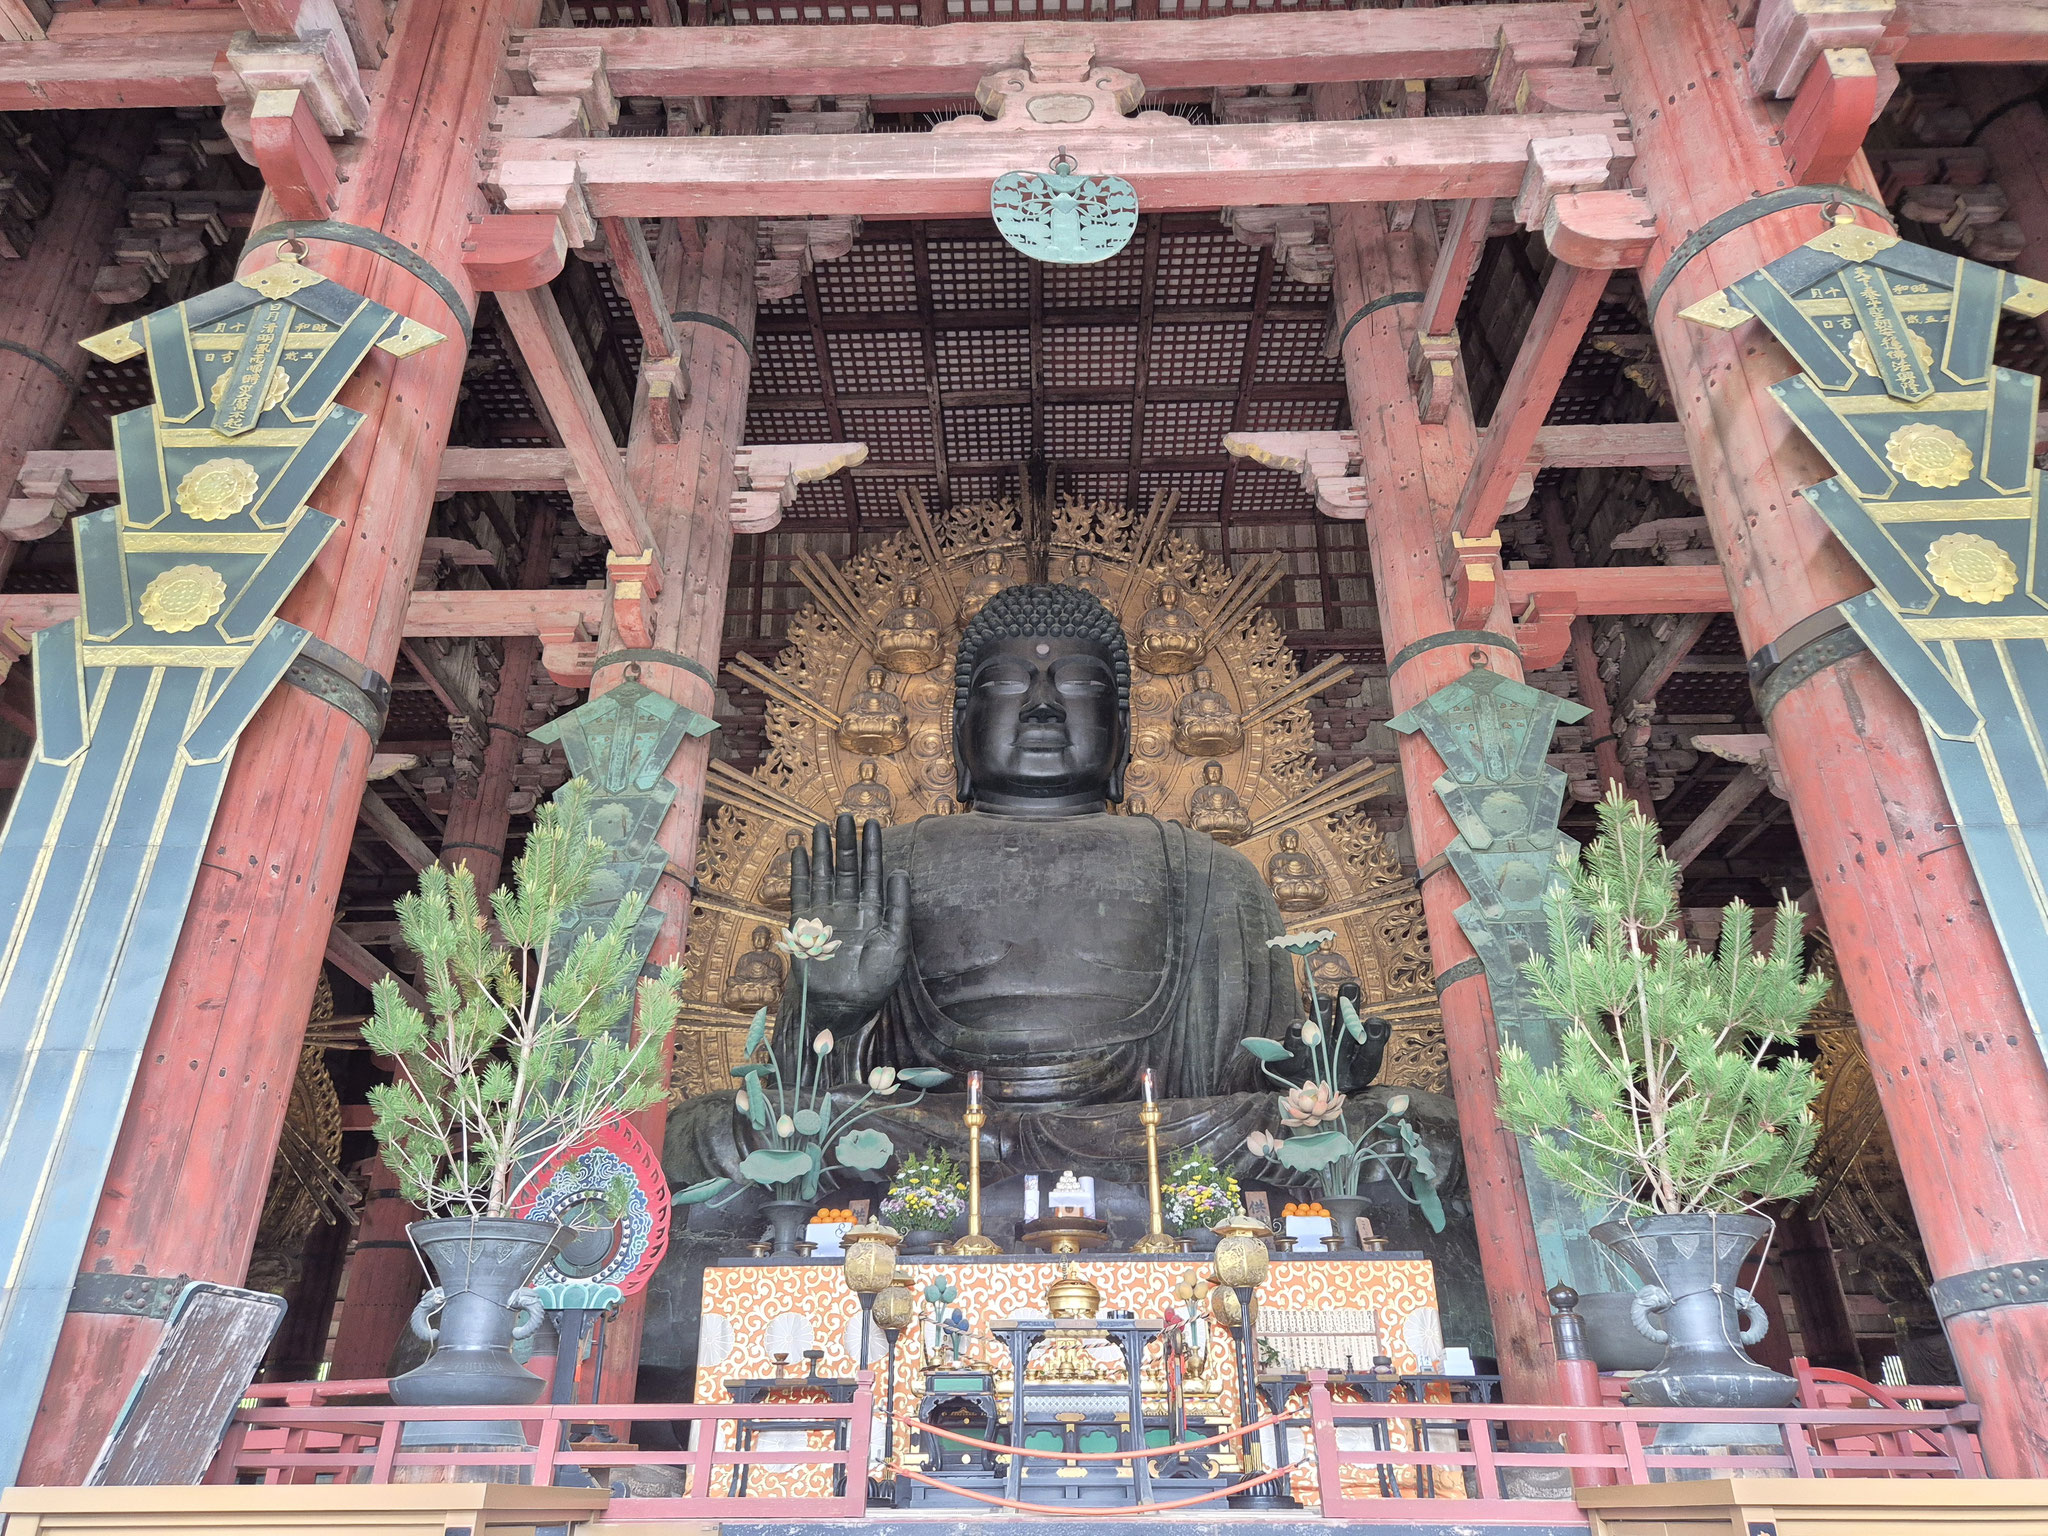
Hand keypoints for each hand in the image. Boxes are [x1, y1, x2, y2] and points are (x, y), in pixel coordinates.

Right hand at [787, 814, 910, 1024]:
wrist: (843, 1006)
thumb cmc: (874, 981)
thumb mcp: (895, 942)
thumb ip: (897, 906)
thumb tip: (899, 871)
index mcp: (872, 913)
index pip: (872, 873)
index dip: (872, 849)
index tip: (873, 823)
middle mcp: (848, 909)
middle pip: (846, 868)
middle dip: (847, 842)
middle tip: (846, 815)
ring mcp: (826, 915)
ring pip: (824, 875)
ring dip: (823, 851)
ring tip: (821, 826)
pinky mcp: (805, 925)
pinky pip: (801, 892)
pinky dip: (800, 872)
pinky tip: (800, 852)